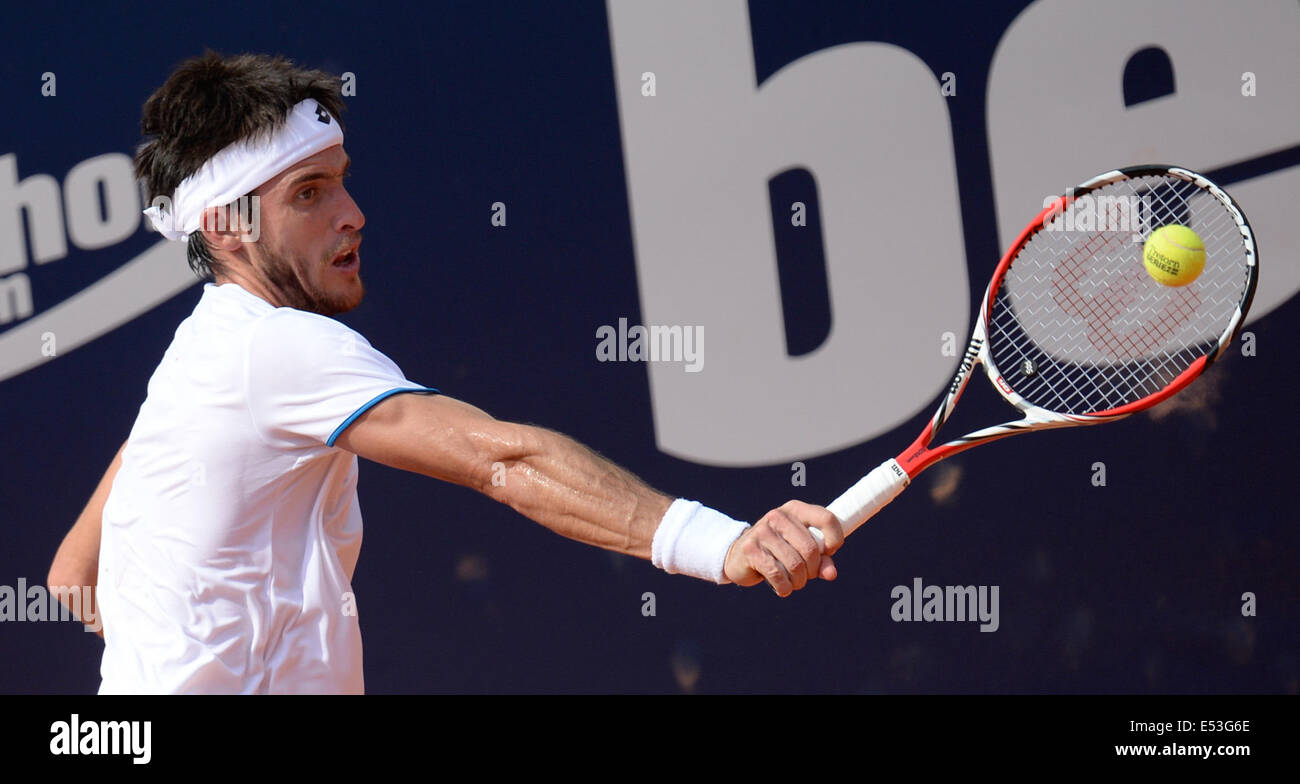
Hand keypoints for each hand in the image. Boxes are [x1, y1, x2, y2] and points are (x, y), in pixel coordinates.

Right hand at [723, 501, 843, 596]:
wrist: (739, 556)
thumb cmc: (778, 552)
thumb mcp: (802, 551)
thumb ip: (821, 560)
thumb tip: (831, 574)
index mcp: (795, 510)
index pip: (826, 518)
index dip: (835, 539)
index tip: (828, 552)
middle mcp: (778, 516)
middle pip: (811, 549)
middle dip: (813, 570)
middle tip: (806, 576)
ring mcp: (762, 531)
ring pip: (795, 565)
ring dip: (798, 582)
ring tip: (793, 582)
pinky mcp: (751, 549)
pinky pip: (778, 574)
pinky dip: (784, 587)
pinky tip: (782, 587)